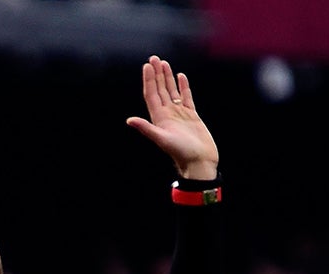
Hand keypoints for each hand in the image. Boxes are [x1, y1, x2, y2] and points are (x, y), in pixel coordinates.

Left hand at [128, 55, 217, 180]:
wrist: (199, 161)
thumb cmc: (181, 153)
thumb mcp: (162, 139)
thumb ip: (146, 128)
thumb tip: (129, 120)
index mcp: (159, 118)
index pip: (151, 94)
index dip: (148, 80)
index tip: (146, 66)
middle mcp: (167, 114)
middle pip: (160, 90)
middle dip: (156, 74)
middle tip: (153, 58)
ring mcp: (179, 114)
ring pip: (171, 91)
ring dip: (167, 78)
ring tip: (164, 63)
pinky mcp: (191, 116)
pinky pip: (186, 97)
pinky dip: (183, 87)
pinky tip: (181, 77)